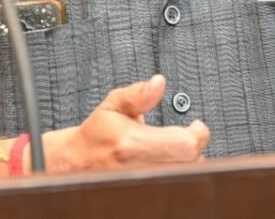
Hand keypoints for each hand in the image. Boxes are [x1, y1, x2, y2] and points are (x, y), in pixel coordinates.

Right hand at [44, 74, 208, 171]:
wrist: (77, 162)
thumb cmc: (96, 135)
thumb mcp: (113, 105)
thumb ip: (139, 94)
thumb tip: (158, 82)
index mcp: (133, 143)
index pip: (185, 144)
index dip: (197, 133)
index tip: (196, 125)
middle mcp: (140, 167)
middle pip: (191, 161)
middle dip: (193, 144)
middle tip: (185, 134)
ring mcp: (143, 182)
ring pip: (186, 173)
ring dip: (187, 158)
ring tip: (174, 146)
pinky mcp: (145, 191)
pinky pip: (175, 182)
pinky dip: (177, 170)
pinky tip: (168, 161)